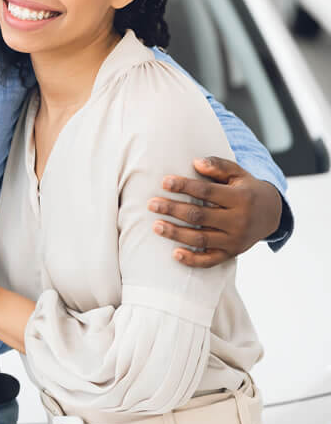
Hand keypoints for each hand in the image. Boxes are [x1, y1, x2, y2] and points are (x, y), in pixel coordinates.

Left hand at [148, 156, 282, 267]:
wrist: (272, 214)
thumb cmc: (246, 189)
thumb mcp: (237, 173)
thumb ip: (218, 165)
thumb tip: (196, 162)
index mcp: (240, 198)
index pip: (207, 191)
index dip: (184, 186)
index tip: (164, 182)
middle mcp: (239, 221)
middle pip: (200, 216)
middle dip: (173, 209)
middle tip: (152, 204)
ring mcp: (235, 240)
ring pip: (201, 238)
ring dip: (176, 233)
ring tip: (156, 226)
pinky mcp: (231, 253)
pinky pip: (210, 260)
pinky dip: (193, 260)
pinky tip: (175, 254)